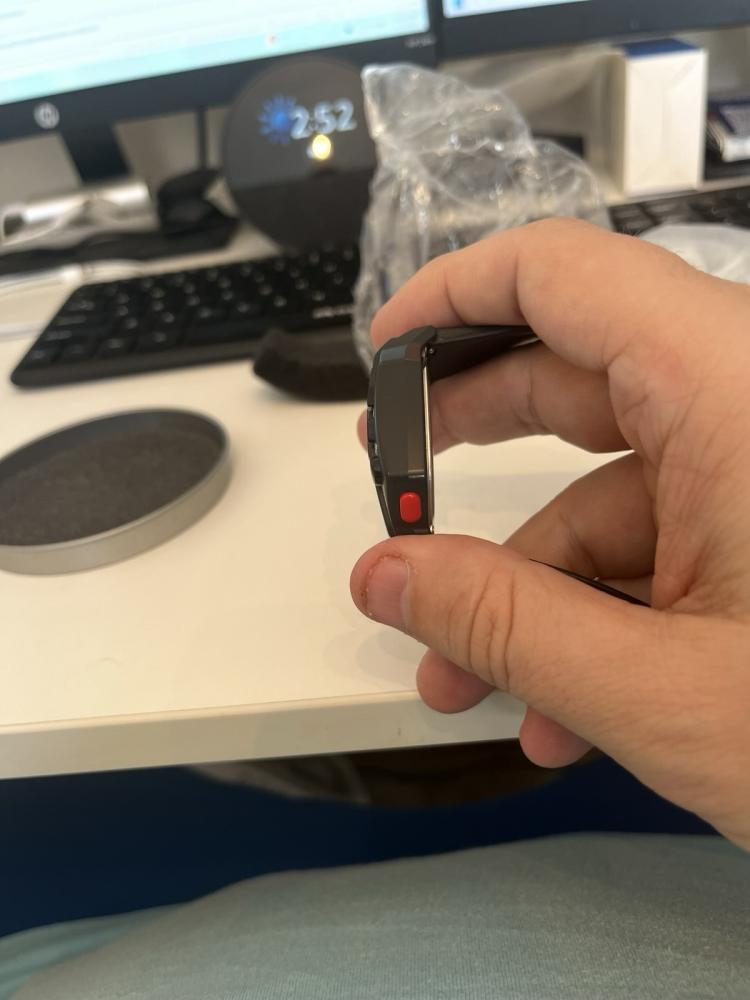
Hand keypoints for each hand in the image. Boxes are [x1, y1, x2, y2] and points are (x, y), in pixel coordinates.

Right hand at [350, 219, 749, 849]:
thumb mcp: (667, 689)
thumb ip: (503, 625)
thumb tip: (385, 577)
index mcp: (738, 388)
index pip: (562, 273)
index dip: (454, 295)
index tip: (386, 351)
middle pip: (574, 376)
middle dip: (472, 447)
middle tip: (401, 496)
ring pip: (613, 492)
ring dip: (531, 588)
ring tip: (470, 679)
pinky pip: (662, 547)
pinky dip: (600, 618)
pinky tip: (563, 710)